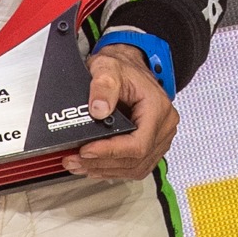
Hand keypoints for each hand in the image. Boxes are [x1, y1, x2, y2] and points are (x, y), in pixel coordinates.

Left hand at [65, 44, 177, 180]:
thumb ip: (103, 85)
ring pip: (135, 168)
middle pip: (136, 160)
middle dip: (101, 163)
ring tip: (79, 164)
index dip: (111, 151)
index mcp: (158, 108)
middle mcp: (163, 126)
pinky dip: (112, 169)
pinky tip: (93, 166)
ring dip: (104, 170)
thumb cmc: (123, 68)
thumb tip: (98, 109)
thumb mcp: (108, 67)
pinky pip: (134, 166)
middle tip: (74, 160)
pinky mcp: (150, 146)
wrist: (129, 66)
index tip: (86, 150)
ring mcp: (159, 138)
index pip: (139, 144)